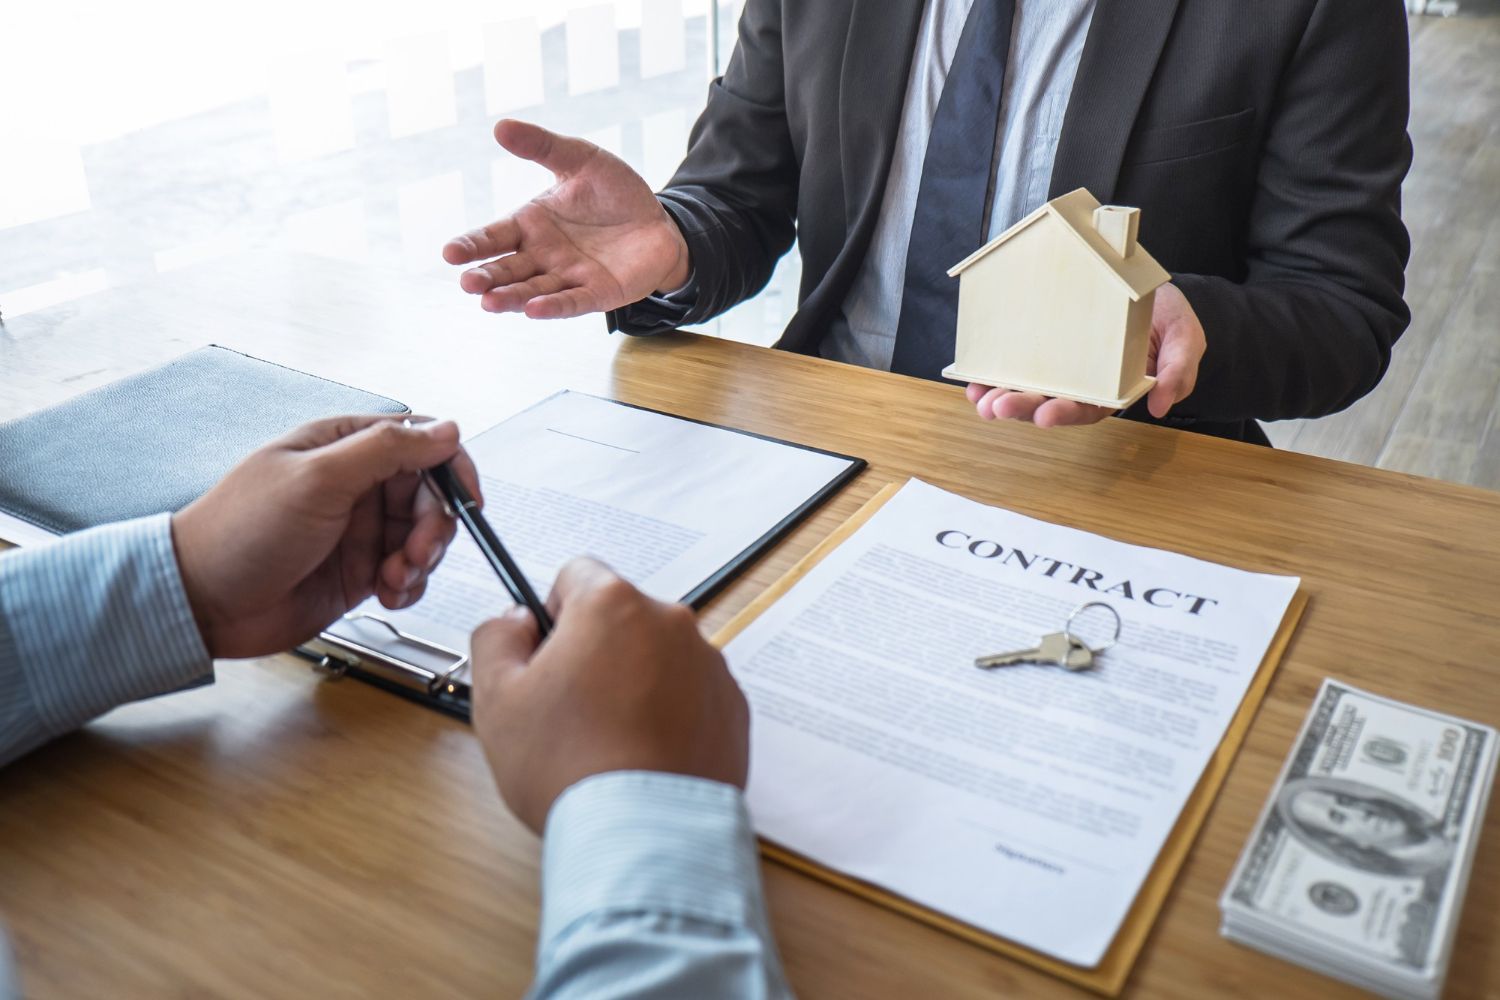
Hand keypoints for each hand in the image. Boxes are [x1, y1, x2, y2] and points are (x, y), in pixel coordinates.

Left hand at [172, 416, 479, 658]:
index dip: (452, 468)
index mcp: (344, 447)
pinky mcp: (360, 571)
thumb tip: (446, 429)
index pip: (420, 442)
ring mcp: (359, 530)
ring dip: (422, 560)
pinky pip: (409, 573)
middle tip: (416, 551)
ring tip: (394, 577)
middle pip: (431, 494)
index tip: (468, 499)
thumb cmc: (239, 532)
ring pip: (425, 537)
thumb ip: (386, 450)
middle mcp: (356, 485)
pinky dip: (410, 585)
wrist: (200, 603)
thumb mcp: (317, 479)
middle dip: (435, 525)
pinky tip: (387, 593)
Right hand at [443, 119, 691, 318]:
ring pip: (533, 290)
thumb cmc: (615, 192)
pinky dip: (553, 307)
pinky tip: (533, 310)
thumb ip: (542, 147)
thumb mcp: (580, 159)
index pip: (493, 237)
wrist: (660, 220)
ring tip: (489, 303)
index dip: (471, 245)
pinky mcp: (597, 294)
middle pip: (507, 269)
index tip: (449, 253)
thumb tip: (500, 126)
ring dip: (511, 297)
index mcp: (531, 224)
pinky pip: (571, 302)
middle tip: (466, 284)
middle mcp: (543, 255)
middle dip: (486, 277)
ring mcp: (568, 277)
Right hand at [470, 558, 749, 832]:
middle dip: (595, 651)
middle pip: (621, 618)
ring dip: (634, 683)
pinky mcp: (732, 708)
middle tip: (570, 710)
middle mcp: (670, 623)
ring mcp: (709, 665)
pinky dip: (669, 715)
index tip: (546, 654)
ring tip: (609, 742)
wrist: (644, 835)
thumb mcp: (496, 698)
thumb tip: (515, 620)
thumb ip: (495, 637)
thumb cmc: (570, 767)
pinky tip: (644, 756)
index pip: (576, 575)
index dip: (553, 613)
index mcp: (612, 606)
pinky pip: (690, 695)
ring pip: (657, 658)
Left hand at [966, 282, 1205, 426]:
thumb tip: (1162, 406)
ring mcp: (1061, 366)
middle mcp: (1082, 384)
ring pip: (1027, 387)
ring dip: (999, 395)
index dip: (1065, 413)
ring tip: (978, 398)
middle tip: (996, 408)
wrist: (1155, 293)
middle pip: (1048, 402)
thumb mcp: (1186, 342)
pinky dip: (994, 371)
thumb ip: (1177, 373)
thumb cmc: (1170, 322)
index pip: (1087, 409)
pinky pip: (1017, 362)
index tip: (1045, 416)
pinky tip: (973, 378)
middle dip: (1021, 408)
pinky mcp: (1046, 345)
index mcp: (1113, 389)